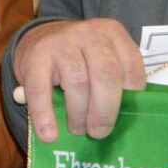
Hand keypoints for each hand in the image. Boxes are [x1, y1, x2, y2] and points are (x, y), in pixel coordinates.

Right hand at [13, 18, 146, 143]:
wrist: (39, 39)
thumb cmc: (79, 58)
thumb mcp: (102, 58)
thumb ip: (117, 80)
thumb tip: (124, 121)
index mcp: (112, 33)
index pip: (132, 67)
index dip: (131, 96)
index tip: (124, 115)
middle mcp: (89, 33)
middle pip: (106, 74)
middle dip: (105, 110)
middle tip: (99, 132)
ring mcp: (61, 42)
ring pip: (77, 83)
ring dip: (78, 114)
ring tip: (77, 129)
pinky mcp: (36, 56)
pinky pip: (41, 89)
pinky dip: (45, 115)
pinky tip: (49, 134)